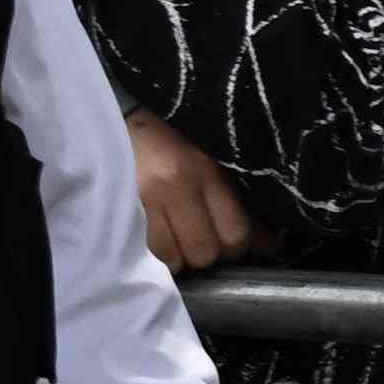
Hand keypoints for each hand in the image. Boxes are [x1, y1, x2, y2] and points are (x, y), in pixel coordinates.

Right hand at [123, 110, 253, 271]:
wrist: (117, 125)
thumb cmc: (170, 144)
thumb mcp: (210, 166)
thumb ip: (235, 205)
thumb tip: (267, 245)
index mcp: (204, 172)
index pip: (235, 232)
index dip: (237, 248)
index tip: (232, 245)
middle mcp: (173, 187)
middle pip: (203, 252)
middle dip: (206, 255)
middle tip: (201, 242)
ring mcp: (141, 200)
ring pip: (172, 258)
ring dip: (177, 257)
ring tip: (175, 241)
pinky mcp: (116, 209)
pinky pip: (144, 252)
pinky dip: (154, 253)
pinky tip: (155, 239)